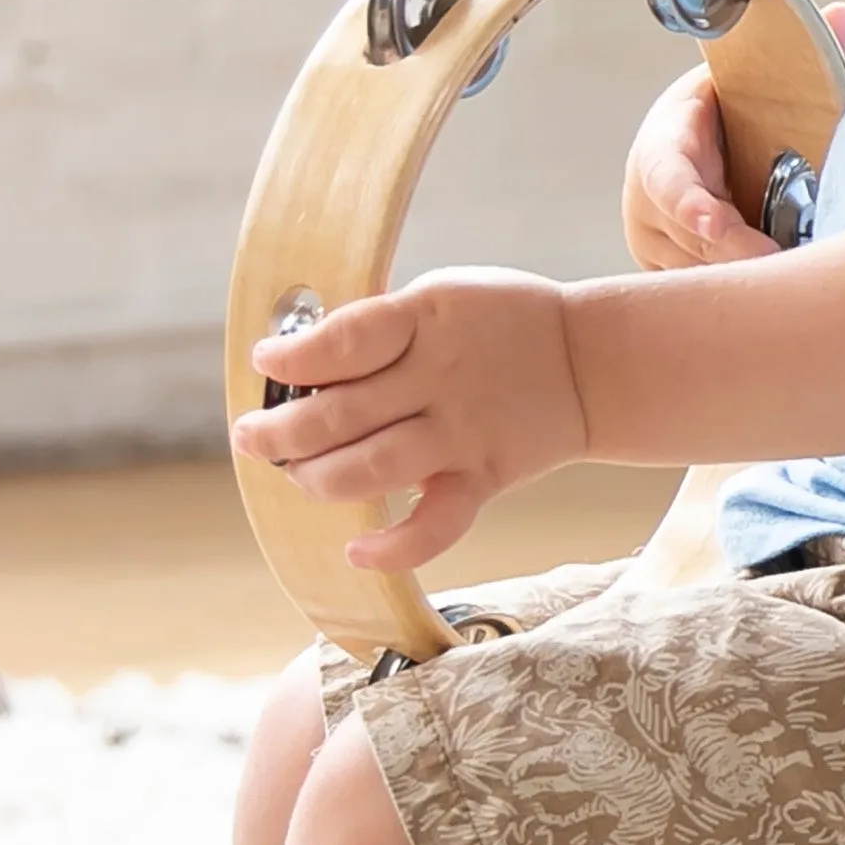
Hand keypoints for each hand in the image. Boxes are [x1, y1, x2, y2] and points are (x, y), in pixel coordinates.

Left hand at [235, 270, 590, 575]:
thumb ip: (383, 323)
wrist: (593, 363)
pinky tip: (357, 550)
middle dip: (281, 432)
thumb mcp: (444, 294)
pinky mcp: (483, 478)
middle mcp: (441, 377)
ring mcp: (462, 433)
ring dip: (315, 479)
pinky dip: (396, 546)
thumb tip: (306, 351)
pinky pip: (437, 524)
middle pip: (340, 413)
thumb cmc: (505, 321)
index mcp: (426, 318)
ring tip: (290, 474)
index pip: (343, 341)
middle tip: (251, 436)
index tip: (267, 363)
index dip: (294, 357)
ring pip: (370, 469)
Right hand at [620, 0, 844, 269]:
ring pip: (697, 273)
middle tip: (788, 267)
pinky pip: (701, 293)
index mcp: (665, 144)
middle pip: (690, 239)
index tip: (718, 224)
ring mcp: (653, 241)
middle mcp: (647, 198)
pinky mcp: (669, 272)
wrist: (700, 143)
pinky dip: (737, 294)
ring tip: (793, 285)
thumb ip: (801, 56)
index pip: (667, 178)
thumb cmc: (734, 113)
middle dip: (739, 256)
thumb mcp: (757, 83)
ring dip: (741, 279)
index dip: (690, 204)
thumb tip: (844, 15)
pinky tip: (779, 301)